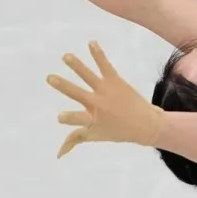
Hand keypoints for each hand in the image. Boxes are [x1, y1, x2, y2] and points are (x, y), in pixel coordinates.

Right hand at [47, 43, 165, 156]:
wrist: (146, 124)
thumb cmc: (118, 131)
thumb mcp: (95, 136)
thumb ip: (75, 140)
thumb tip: (58, 154)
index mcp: (92, 119)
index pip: (75, 119)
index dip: (68, 119)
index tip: (61, 117)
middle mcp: (98, 104)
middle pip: (77, 94)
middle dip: (63, 86)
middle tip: (50, 78)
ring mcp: (106, 90)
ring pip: (89, 76)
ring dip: (77, 65)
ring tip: (66, 56)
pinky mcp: (115, 80)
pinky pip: (105, 65)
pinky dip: (98, 54)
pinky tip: (91, 43)